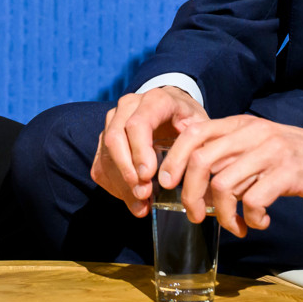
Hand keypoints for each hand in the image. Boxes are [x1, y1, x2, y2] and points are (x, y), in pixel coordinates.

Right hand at [92, 86, 208, 216]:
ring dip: (121, 181)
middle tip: (144, 193)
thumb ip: (194, 148)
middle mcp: (129, 105)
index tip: (148, 175)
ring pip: (106, 153)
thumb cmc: (189, 121)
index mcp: (156, 100)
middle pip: (115, 138)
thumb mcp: (201, 129)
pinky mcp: (105, 136)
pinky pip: (102, 164)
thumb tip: (179, 177)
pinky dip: (115, 185)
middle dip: (127, 170)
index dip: (140, 151)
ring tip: (141, 201)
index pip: (138, 124)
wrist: (175, 109)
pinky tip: (133, 198)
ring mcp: (114, 119)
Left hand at [158, 115, 302, 236]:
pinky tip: (259, 222)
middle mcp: (253, 133)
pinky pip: (253, 201)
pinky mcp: (287, 173)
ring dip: (223, 215)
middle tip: (197, 216)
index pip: (193, 134)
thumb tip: (187, 145)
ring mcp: (270, 152)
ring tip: (235, 226)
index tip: (167, 185)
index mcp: (242, 124)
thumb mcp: (260, 142)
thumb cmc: (299, 156)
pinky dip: (250, 219)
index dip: (173, 160)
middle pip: (201, 162)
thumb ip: (228, 145)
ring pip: (223, 185)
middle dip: (190, 195)